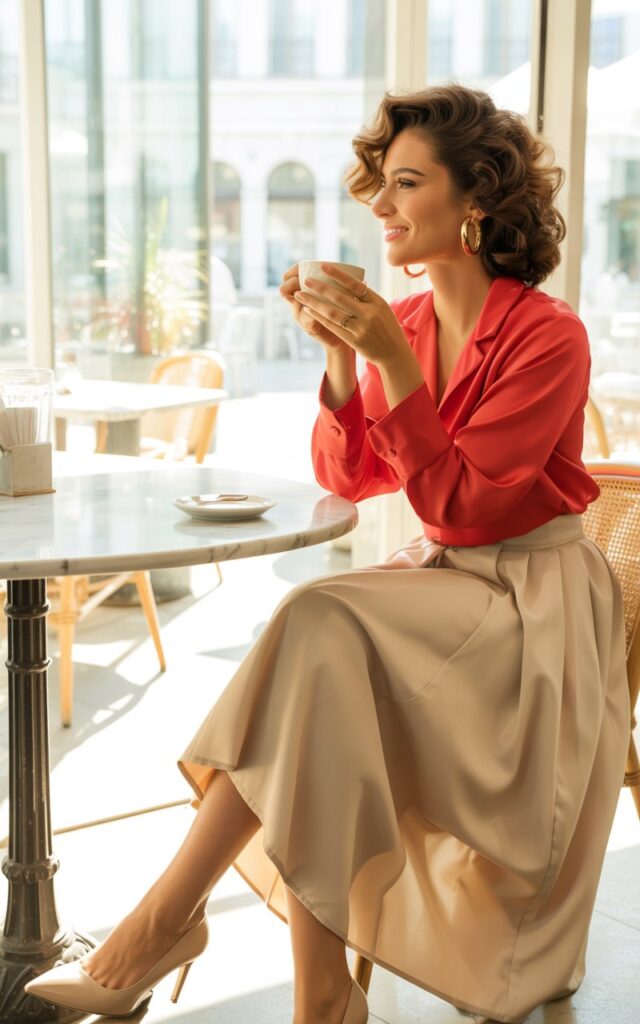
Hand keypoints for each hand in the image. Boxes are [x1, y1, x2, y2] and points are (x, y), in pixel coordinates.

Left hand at [291, 263, 410, 366]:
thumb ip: (368, 298)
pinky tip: (309, 310)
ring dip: (314, 303)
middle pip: (340, 297)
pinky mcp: (355, 341)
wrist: (395, 353)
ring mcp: (362, 328)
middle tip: (306, 280)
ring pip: (333, 313)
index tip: (323, 266)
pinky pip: (333, 327)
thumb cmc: (387, 329)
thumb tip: (352, 282)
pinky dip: (320, 317)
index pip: (355, 284)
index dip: (338, 275)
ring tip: (301, 295)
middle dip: (320, 288)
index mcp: (377, 302)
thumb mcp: (383, 309)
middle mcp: (370, 314)